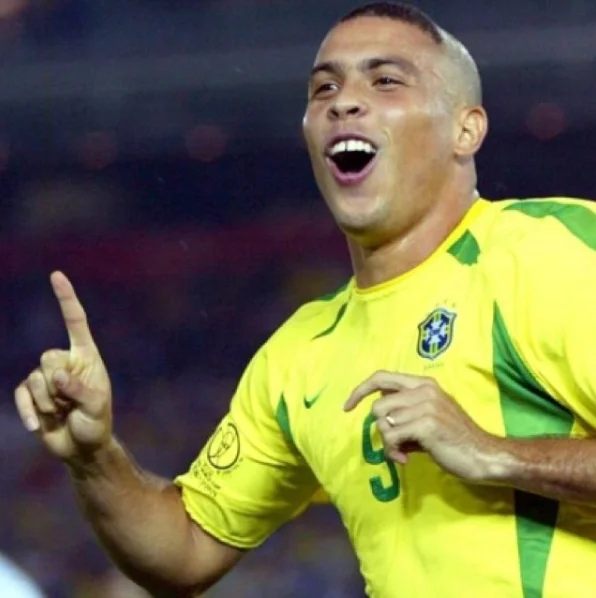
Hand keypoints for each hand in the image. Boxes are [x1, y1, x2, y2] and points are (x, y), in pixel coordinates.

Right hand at [14, 272, 112, 462]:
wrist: (81, 448)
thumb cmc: (96, 423)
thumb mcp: (96, 407)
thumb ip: (79, 389)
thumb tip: (56, 377)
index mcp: (87, 357)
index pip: (75, 322)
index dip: (65, 299)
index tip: (56, 275)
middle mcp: (66, 362)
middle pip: (47, 357)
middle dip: (58, 384)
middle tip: (72, 403)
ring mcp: (47, 378)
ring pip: (34, 379)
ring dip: (47, 401)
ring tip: (63, 413)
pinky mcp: (31, 395)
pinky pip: (21, 395)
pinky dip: (29, 411)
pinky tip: (39, 426)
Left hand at [344, 371, 499, 481]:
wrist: (483, 455)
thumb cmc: (454, 439)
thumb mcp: (428, 416)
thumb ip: (404, 410)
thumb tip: (378, 417)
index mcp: (423, 384)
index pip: (381, 377)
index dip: (360, 390)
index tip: (347, 406)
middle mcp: (423, 390)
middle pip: (378, 406)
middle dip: (381, 430)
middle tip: (396, 445)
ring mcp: (426, 405)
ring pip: (383, 423)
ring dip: (388, 443)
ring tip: (404, 453)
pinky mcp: (426, 424)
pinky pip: (391, 438)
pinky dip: (393, 452)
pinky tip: (406, 460)